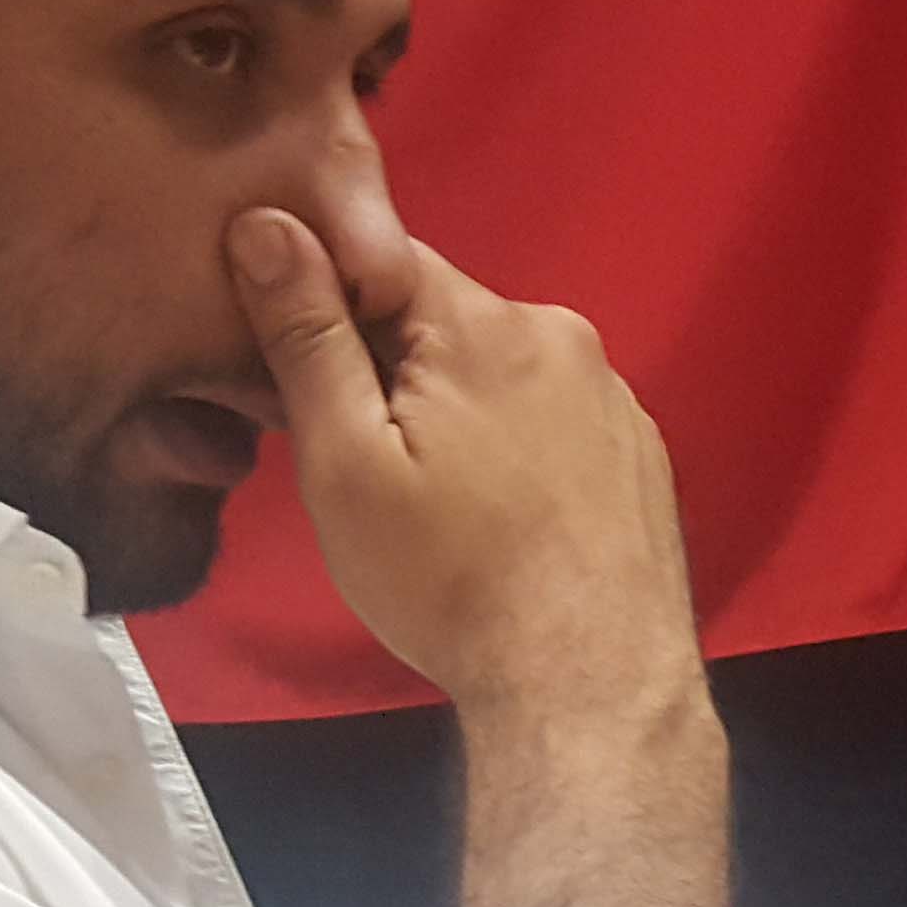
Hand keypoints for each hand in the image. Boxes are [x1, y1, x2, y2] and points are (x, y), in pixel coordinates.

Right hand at [231, 209, 702, 714]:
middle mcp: (562, 337)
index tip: (303, 376)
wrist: (590, 685)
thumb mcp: (346, 459)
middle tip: (369, 461)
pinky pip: (552, 420)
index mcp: (485, 324)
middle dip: (393, 368)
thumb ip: (307, 335)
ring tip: (438, 503)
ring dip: (456, 411)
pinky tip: (501, 518)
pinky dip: (516, 449)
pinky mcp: (640, 452)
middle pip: (442, 319)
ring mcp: (613, 396)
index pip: (379, 260)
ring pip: (499, 373)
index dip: (326, 307)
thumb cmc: (451, 581)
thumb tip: (265, 221)